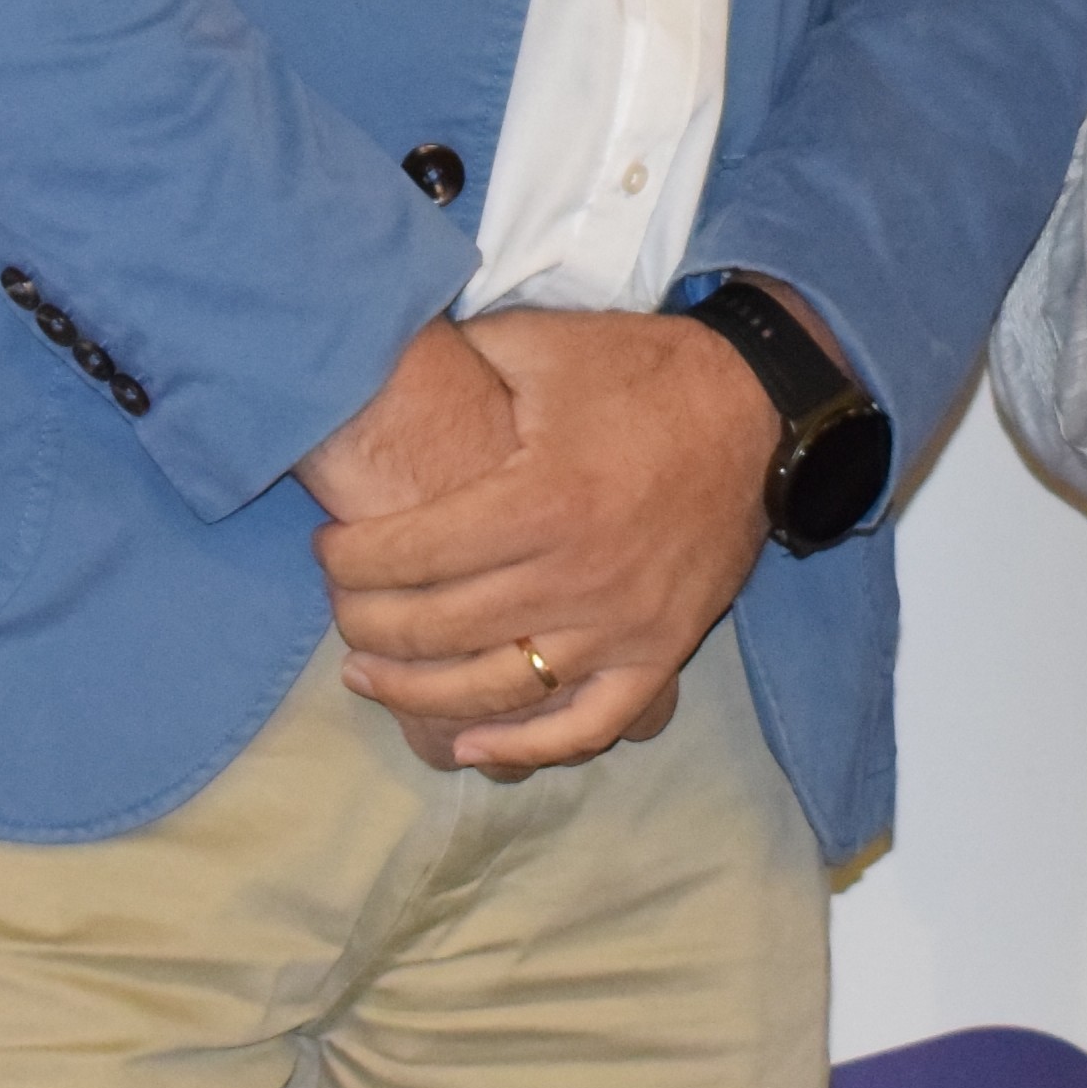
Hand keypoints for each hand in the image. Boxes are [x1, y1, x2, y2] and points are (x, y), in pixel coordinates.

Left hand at [314, 304, 781, 772]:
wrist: (759, 407)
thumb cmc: (643, 372)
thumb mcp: (545, 341)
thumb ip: (460, 356)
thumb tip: (375, 354)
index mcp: (541, 498)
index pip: (413, 554)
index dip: (350, 561)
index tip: (327, 550)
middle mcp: (577, 574)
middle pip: (438, 627)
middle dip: (366, 624)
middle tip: (339, 608)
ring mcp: (622, 624)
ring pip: (496, 688)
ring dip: (417, 692)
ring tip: (367, 674)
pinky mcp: (662, 651)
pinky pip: (589, 725)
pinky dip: (525, 745)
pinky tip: (469, 742)